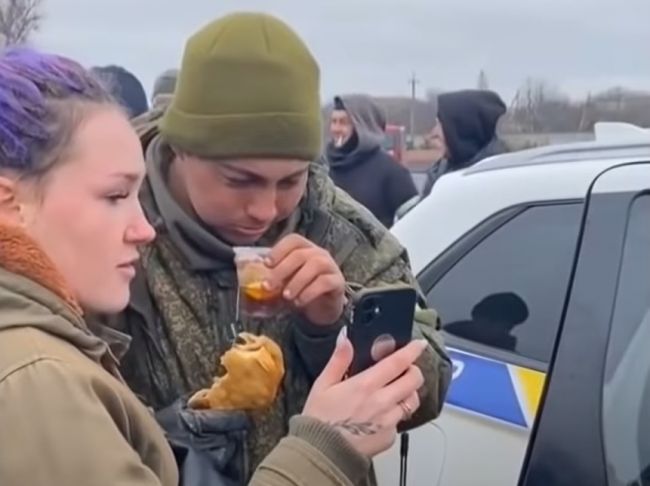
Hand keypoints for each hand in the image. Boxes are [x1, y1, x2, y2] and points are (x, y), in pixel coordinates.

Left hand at [266, 234, 345, 325]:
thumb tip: (252, 281)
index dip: (279, 250)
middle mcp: (319, 253)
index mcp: (305, 248)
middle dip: (282, 270)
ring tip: (286, 296)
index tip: (266, 264)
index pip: (293, 240)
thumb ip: (274, 277)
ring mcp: (330, 266)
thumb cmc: (302, 290)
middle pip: (300, 254)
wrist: (323, 308)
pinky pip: (324, 282)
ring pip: (315, 265)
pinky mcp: (338, 282)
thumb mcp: (286, 282)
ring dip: (296, 281)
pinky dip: (309, 292)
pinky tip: (299, 301)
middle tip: (268, 286)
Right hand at [302, 328, 425, 457]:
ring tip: (395, 392)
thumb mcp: (323, 384)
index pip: (398, 363)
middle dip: (414, 371)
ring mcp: (389, 422)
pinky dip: (395, 415)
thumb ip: (338, 360)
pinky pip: (399, 421)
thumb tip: (345, 337)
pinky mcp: (389, 438)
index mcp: (366, 385)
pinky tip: (380, 415)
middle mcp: (382, 402)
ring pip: (412, 401)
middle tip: (405, 369)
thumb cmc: (319, 418)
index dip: (412, 351)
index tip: (420, 344)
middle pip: (414, 381)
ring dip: (408, 393)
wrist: (321, 454)